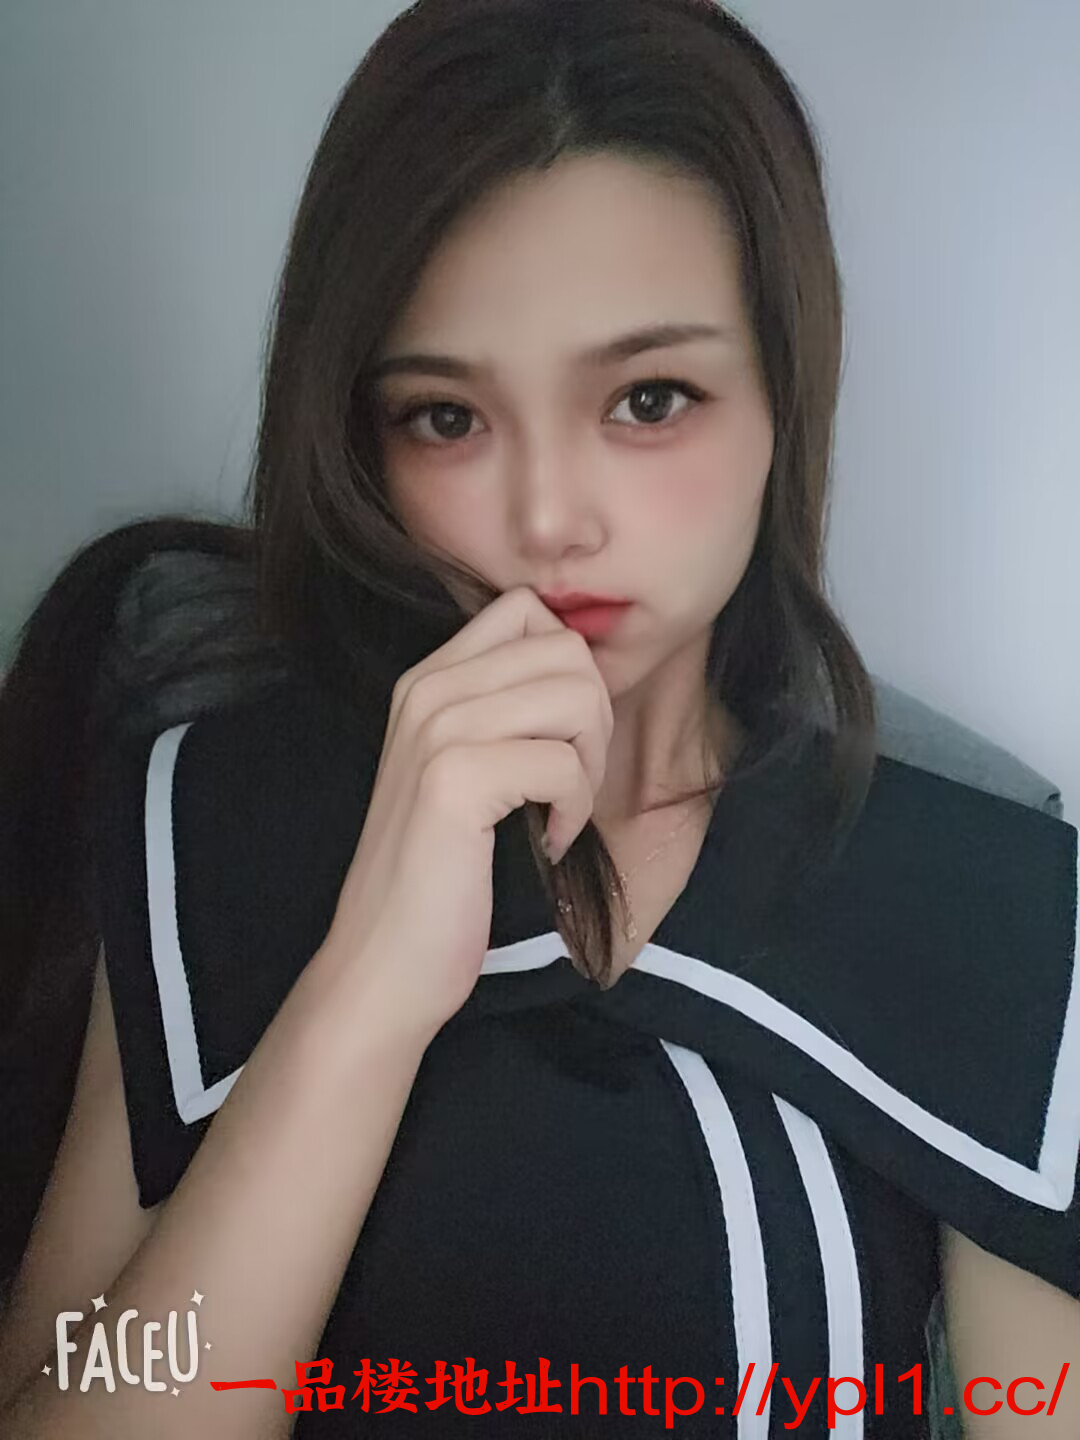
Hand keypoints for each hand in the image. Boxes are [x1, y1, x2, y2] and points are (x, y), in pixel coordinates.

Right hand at [319, 586, 613, 1038]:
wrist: (384, 961)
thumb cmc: (440, 876)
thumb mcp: (466, 770)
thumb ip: (507, 711)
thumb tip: (588, 671)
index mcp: (427, 680)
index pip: (528, 608)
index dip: (572, 669)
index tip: (560, 738)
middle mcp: (426, 689)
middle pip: (566, 648)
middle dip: (593, 720)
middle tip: (569, 786)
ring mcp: (436, 729)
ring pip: (576, 696)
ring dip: (589, 765)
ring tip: (559, 813)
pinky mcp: (454, 779)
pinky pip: (564, 763)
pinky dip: (575, 810)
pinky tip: (546, 843)